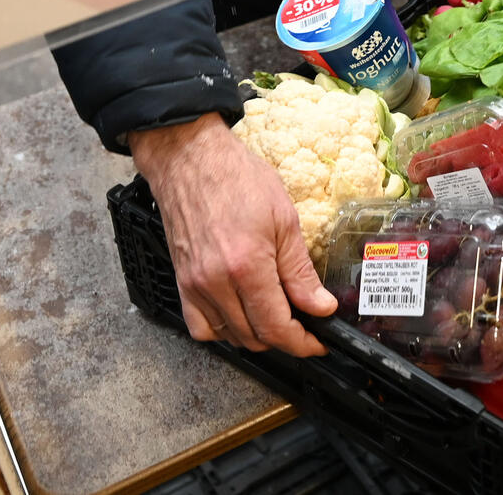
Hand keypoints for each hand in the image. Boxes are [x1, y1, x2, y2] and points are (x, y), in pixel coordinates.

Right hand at [130, 113, 336, 355]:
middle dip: (284, 339)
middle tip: (304, 325)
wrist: (189, 158)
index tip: (318, 343)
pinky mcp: (181, 282)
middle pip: (254, 338)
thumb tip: (320, 306)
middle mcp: (215, 283)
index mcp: (246, 266)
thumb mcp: (284, 220)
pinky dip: (223, 331)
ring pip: (229, 337)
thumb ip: (300, 271)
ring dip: (256, 336)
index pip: (276, 327)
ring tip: (276, 318)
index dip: (302, 342)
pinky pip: (199, 327)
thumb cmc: (236, 178)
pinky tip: (240, 316)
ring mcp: (194, 285)